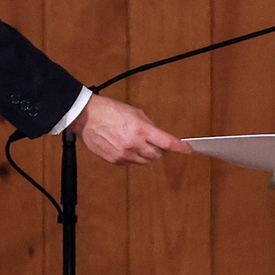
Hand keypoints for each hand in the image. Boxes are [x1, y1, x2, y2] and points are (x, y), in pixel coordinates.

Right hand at [68, 93, 191, 164]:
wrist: (87, 117)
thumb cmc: (110, 111)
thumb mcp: (136, 113)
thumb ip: (150, 126)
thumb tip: (160, 137)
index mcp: (140, 129)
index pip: (166, 142)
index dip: (179, 147)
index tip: (187, 149)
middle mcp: (133, 143)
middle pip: (157, 155)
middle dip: (160, 150)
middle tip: (157, 143)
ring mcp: (123, 154)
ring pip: (145, 161)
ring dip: (147, 154)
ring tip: (139, 143)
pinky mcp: (115, 160)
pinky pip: (131, 163)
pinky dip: (134, 157)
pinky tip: (127, 146)